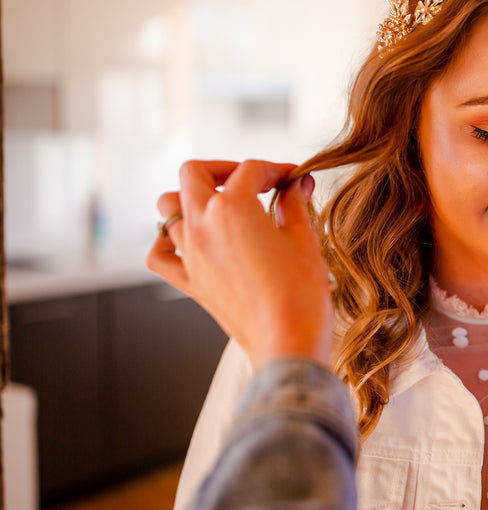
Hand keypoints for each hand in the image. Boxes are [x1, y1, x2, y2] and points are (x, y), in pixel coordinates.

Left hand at [147, 160, 332, 367]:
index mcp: (233, 207)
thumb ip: (295, 204)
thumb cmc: (300, 293)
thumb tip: (298, 184)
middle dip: (224, 169)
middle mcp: (203, 225)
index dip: (277, 169)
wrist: (286, 340)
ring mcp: (191, 254)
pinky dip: (168, 242)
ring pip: (169, 207)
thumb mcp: (304, 239)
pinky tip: (192, 241)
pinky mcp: (189, 282)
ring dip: (194, 198)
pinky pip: (160, 255)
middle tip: (253, 181)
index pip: (252, 170)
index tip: (295, 178)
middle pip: (195, 173)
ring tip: (223, 207)